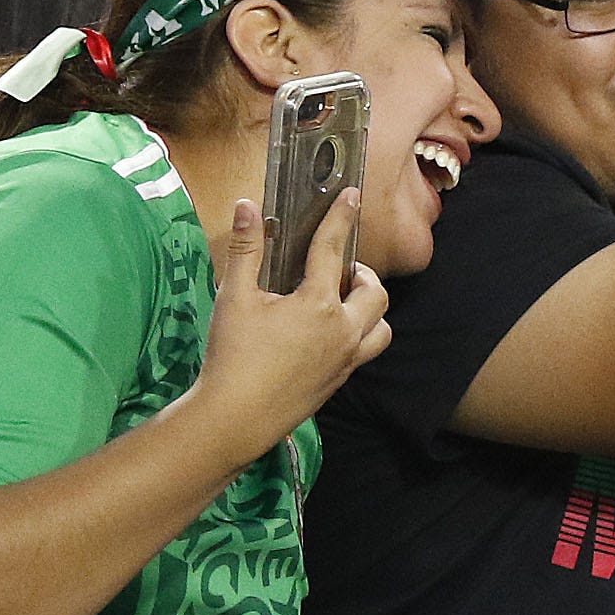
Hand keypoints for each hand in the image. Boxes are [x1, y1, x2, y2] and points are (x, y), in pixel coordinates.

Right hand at [188, 188, 391, 457]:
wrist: (236, 418)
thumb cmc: (233, 355)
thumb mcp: (234, 297)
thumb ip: (245, 250)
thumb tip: (247, 206)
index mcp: (318, 304)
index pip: (333, 249)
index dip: (341, 218)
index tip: (352, 195)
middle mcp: (342, 331)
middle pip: (375, 292)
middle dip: (362, 274)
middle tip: (339, 269)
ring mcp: (345, 360)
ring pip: (381, 328)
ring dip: (370, 309)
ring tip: (343, 303)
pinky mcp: (339, 382)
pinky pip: (365, 352)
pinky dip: (358, 335)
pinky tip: (328, 334)